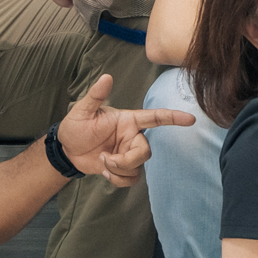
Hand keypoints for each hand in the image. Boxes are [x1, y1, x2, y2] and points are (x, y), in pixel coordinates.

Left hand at [52, 72, 195, 188]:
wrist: (67, 150)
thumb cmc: (75, 126)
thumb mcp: (82, 110)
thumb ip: (96, 95)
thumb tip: (106, 77)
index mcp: (128, 121)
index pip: (155, 118)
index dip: (173, 118)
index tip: (190, 119)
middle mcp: (132, 137)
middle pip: (145, 151)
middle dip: (127, 160)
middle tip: (106, 160)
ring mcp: (128, 153)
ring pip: (138, 167)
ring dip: (119, 170)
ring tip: (102, 163)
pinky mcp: (122, 168)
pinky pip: (131, 179)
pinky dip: (118, 180)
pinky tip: (105, 173)